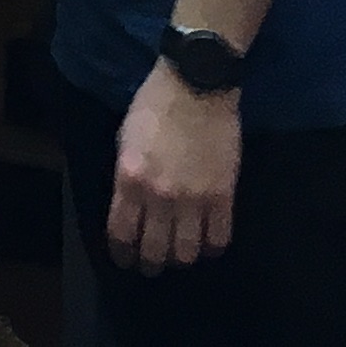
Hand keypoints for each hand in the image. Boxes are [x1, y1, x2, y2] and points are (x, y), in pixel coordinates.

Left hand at [108, 64, 239, 272]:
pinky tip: (206, 243)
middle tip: (151, 263)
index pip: (121, 234)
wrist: (198, 83)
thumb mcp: (125, 139)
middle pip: (154, 251)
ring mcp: (194, 198)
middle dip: (149, 263)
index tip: (124, 258)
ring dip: (180, 258)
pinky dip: (211, 247)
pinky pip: (219, 238)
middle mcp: (159, 196)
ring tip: (179, 254)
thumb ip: (126, 177)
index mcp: (129, 179)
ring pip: (187, 252)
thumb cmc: (154, 104)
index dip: (122, 253)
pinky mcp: (223, 196)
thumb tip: (129, 207)